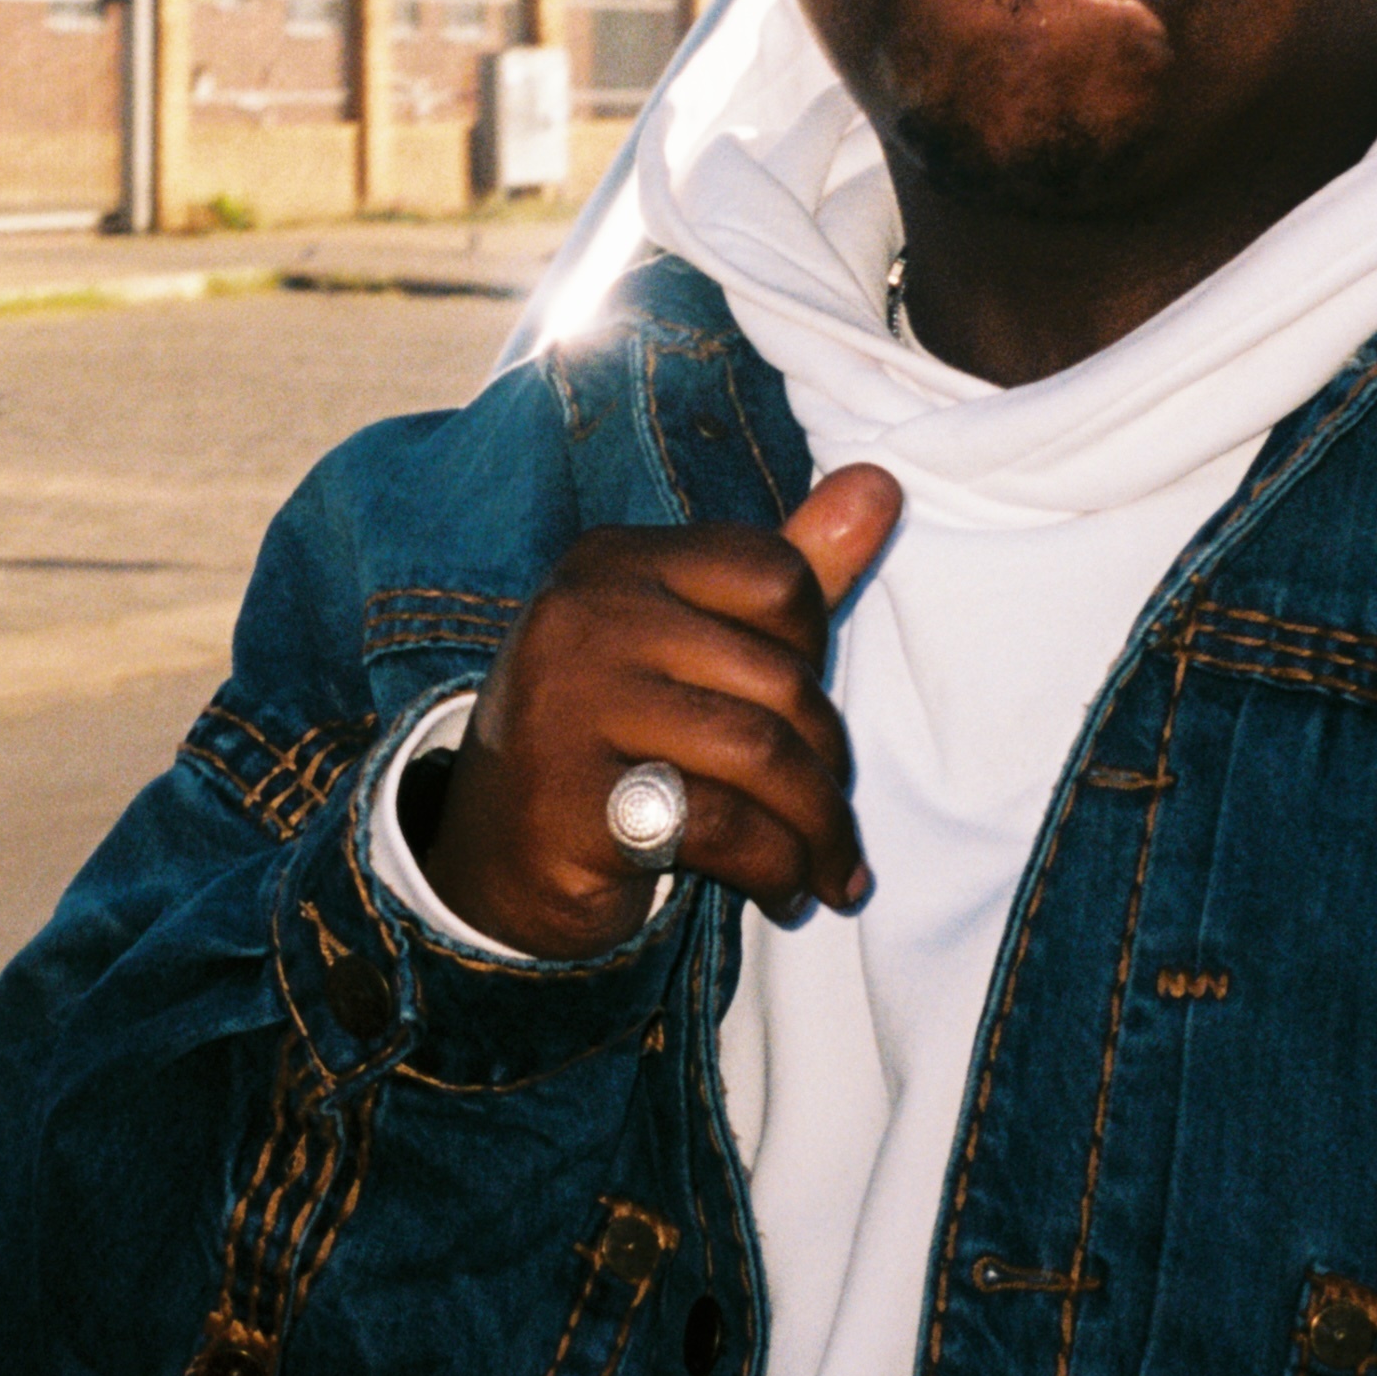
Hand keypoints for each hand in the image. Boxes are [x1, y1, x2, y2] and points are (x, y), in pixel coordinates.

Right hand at [402, 466, 899, 959]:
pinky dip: (774, 867)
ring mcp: (569, 706)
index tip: (802, 713)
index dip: (813, 650)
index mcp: (616, 562)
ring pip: (758, 753)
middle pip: (778, 676)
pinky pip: (720, 826)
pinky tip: (783, 890)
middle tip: (831, 817)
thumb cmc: (614, 738)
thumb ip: (789, 565)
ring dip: (817, 827)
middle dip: (827, 765)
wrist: (494, 856)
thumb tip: (882, 484)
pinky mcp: (571, 801)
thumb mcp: (693, 642)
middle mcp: (584, 616)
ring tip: (830, 868)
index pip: (776, 576)